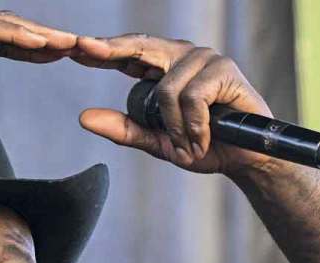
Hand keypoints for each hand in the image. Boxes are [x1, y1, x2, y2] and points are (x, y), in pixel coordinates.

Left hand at [70, 34, 273, 175]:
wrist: (244, 158)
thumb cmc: (204, 145)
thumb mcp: (155, 141)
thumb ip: (122, 128)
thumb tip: (83, 117)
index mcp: (162, 68)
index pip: (127, 53)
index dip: (101, 49)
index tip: (74, 47)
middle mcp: (182, 56)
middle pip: (140, 47)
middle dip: (111, 49)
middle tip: (83, 47)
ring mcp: (204, 58)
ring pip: (167, 89)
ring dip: (176, 128)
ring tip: (191, 143)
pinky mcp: (224, 69)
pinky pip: (192, 98)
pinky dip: (194, 126)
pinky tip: (204, 137)